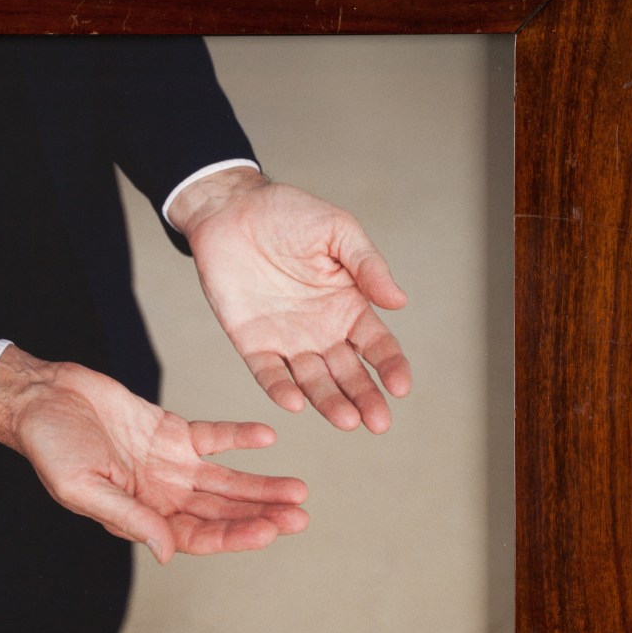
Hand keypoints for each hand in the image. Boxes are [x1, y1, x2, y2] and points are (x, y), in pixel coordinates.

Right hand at [0, 345, 308, 563]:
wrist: (42, 398)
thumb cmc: (50, 447)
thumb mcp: (83, 487)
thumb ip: (128, 517)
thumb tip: (166, 553)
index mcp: (139, 517)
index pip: (196, 535)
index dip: (233, 536)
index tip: (270, 530)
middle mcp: (160, 495)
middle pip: (220, 512)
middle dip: (260, 514)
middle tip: (300, 515)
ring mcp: (169, 463)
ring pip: (225, 479)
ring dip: (260, 485)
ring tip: (298, 489)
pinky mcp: (171, 430)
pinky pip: (213, 436)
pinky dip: (239, 437)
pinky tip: (267, 438)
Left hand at [170, 168, 411, 433]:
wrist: (230, 209)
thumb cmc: (289, 214)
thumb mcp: (337, 231)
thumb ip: (367, 265)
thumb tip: (399, 302)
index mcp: (349, 305)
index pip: (376, 345)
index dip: (390, 366)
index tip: (401, 387)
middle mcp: (321, 331)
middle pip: (348, 372)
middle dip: (365, 397)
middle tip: (378, 422)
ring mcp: (286, 339)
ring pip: (312, 380)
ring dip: (328, 402)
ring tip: (345, 420)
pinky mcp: (251, 341)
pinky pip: (267, 372)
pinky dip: (280, 388)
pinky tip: (295, 402)